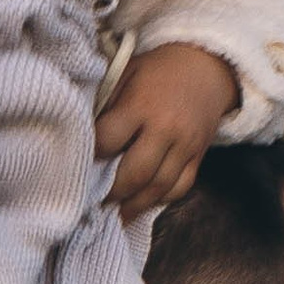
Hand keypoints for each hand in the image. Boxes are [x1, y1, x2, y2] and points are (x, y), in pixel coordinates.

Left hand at [97, 45, 239, 216]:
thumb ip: (105, 102)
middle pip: (135, 173)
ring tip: (114, 214)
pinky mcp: (198, 157)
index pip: (108, 141)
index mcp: (141, 105)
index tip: (76, 165)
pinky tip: (141, 204)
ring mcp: (186, 146)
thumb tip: (81, 135)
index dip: (90, 155)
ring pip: (158, 188)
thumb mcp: (126, 73)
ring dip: (134, 206)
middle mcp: (166, 128)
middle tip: (93, 202)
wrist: (206, 68)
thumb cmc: (157, 71)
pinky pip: (180, 188)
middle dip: (111, 193)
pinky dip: (159, 200)